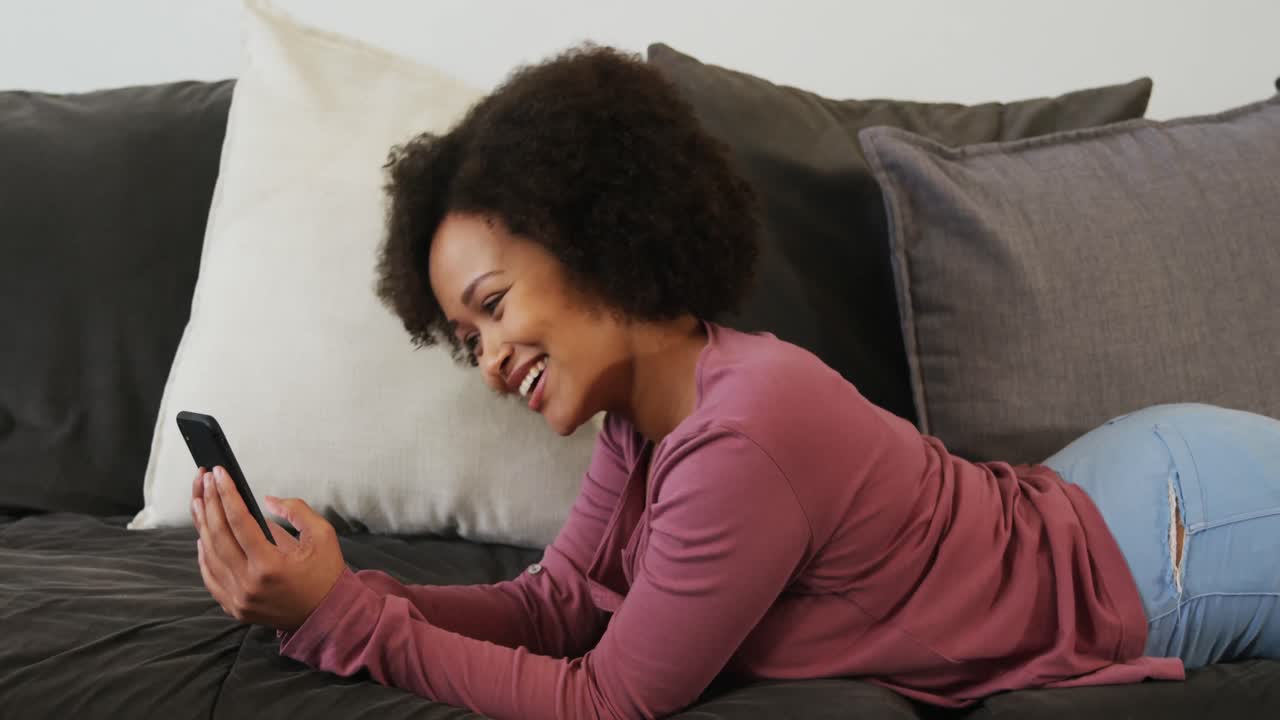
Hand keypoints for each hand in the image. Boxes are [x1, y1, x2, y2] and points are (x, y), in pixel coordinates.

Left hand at [190, 467, 345, 631]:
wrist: (327, 615)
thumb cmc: (326, 574)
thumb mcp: (323, 535)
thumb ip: (296, 511)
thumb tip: (266, 501)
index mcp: (270, 565)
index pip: (239, 521)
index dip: (227, 494)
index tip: (219, 473)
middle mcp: (249, 583)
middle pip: (218, 535)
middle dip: (209, 502)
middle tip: (205, 479)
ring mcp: (238, 598)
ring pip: (209, 554)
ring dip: (202, 524)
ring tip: (200, 499)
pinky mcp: (233, 606)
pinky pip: (210, 576)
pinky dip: (204, 553)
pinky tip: (203, 535)